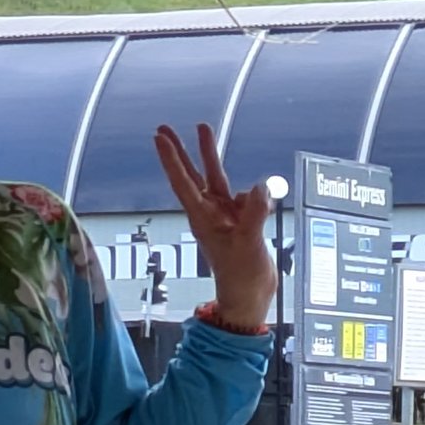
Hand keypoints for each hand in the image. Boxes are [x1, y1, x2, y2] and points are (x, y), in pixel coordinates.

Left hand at [153, 122, 275, 329]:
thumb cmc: (241, 277)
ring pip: (214, 177)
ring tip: (203, 127)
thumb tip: (258, 186)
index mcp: (203, 219)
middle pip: (191, 175)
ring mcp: (223, 215)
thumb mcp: (248, 245)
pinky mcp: (239, 219)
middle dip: (179, 150)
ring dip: (208, 154)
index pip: (183, 183)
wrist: (250, 297)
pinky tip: (265, 199)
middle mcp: (209, 213)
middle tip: (163, 128)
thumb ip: (253, 214)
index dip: (172, 160)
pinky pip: (244, 195)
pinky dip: (253, 191)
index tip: (159, 138)